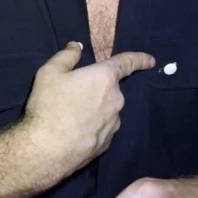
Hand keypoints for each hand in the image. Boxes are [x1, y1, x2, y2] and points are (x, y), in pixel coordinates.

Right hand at [22, 43, 154, 180]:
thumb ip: (67, 56)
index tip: (151, 61)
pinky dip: (92, 125)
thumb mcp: (50, 72)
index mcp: (105, 78)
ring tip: (69, 115)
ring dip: (95, 108)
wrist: (46, 150)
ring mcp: (113, 124)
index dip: (139, 59)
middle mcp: (116, 100)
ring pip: (107, 109)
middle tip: (73, 93)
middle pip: (110, 88)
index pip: (126, 63)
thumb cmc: (49, 105)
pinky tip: (74, 130)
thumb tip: (77, 46)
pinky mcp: (107, 144)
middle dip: (97, 88)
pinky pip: (102, 127)